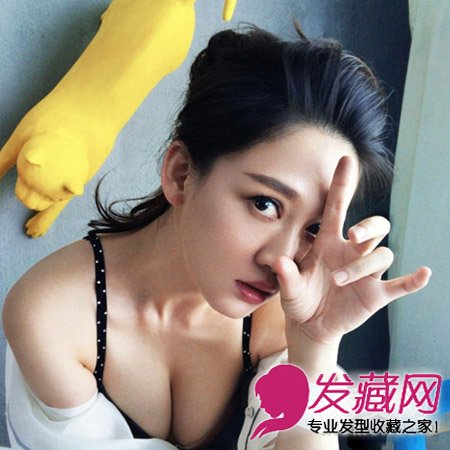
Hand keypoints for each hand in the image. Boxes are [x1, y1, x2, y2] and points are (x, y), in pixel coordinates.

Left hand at [273, 156, 430, 344]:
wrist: (310, 324)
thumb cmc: (299, 298)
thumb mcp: (289, 287)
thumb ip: (286, 275)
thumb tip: (280, 262)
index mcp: (327, 243)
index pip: (337, 208)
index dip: (342, 185)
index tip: (346, 160)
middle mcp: (351, 252)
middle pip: (373, 227)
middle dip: (368, 227)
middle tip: (353, 236)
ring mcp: (366, 273)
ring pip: (382, 255)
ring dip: (364, 265)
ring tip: (340, 280)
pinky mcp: (376, 294)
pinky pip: (399, 285)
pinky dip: (412, 280)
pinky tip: (422, 274)